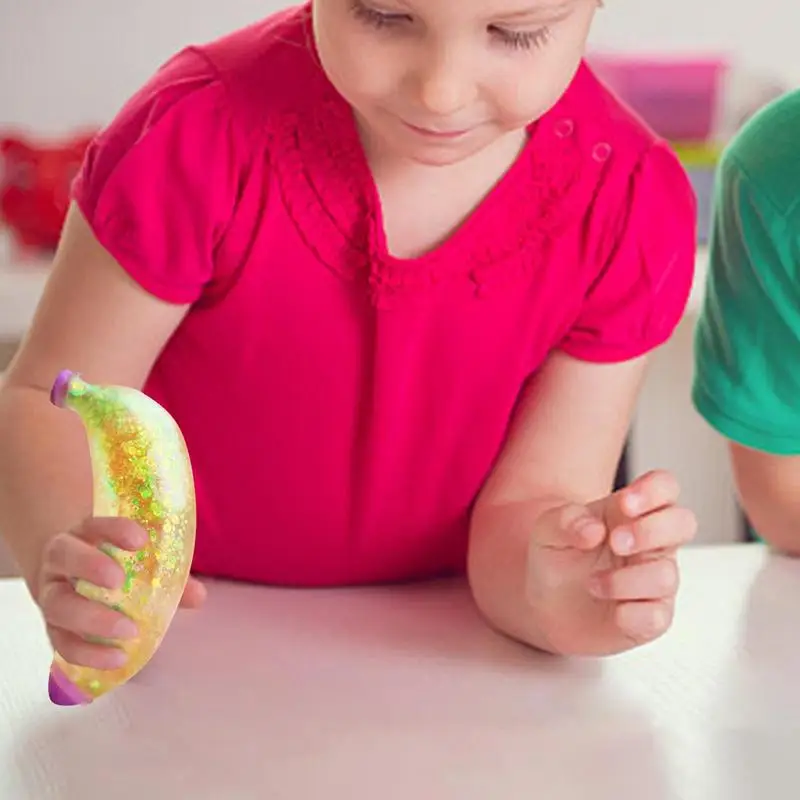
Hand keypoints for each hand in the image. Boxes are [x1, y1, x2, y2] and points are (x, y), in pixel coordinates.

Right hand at [36, 517, 204, 669]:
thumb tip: (198, 595)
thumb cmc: (116, 565)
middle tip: (118, 581)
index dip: (114, 529)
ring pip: (57, 603)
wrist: (76, 581)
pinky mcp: (52, 627)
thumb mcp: (140, 563)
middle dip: (90, 566)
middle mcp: (61, 560)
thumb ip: (169, 576)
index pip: (94, 523)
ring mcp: (52, 593)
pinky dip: (88, 653)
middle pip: (64, 555)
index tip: (141, 540)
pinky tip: (117, 659)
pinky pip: (62, 642)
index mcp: (85, 534)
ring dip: (92, 618)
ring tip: (129, 631)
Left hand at [526, 470, 696, 655]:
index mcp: (628, 513)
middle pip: (683, 523)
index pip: (664, 487)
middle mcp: (650, 543)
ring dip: (624, 580)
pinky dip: (629, 614)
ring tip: (592, 583)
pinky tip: (610, 609)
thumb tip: (594, 529)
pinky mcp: (651, 616)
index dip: (654, 490)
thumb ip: (566, 520)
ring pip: (666, 575)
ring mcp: (654, 579)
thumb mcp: (547, 530)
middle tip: (615, 543)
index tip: (624, 504)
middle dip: (651, 531)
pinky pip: (656, 616)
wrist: (546, 604)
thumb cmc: (557, 559)